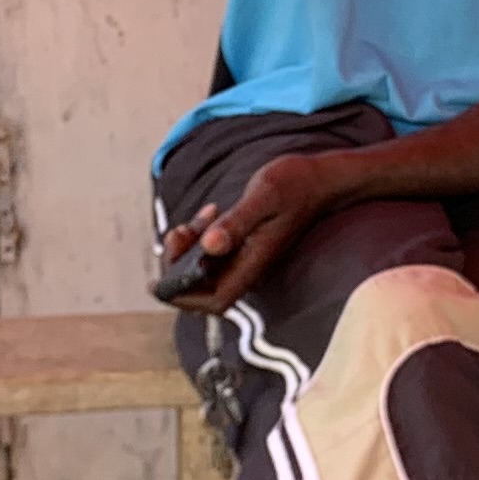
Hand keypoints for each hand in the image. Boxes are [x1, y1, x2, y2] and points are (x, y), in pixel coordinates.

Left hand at [155, 150, 348, 316]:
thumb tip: (209, 246)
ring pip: (205, 268)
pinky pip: (212, 251)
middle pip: (203, 289)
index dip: (182, 298)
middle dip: (178, 268)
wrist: (320, 178)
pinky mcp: (244, 243)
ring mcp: (245, 256)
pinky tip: (209, 212)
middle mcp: (248, 267)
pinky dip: (200, 236)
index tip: (158, 282)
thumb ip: (237, 223)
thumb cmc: (295, 185)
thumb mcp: (264, 197)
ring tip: (190, 221)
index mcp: (253, 265)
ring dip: (187, 249)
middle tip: (175, 234)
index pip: (213, 301)